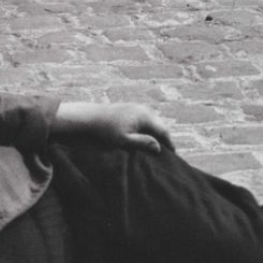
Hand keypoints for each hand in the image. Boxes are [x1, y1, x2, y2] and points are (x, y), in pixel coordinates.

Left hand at [52, 101, 174, 153]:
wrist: (89, 117)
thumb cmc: (105, 131)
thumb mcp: (124, 141)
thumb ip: (142, 143)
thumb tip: (158, 147)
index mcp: (144, 116)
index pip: (163, 130)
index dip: (169, 143)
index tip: (173, 156)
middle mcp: (143, 109)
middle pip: (159, 125)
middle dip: (163, 138)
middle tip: (166, 153)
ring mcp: (136, 107)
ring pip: (152, 121)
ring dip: (155, 133)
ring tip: (156, 147)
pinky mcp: (130, 108)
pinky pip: (145, 119)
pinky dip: (148, 128)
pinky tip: (144, 137)